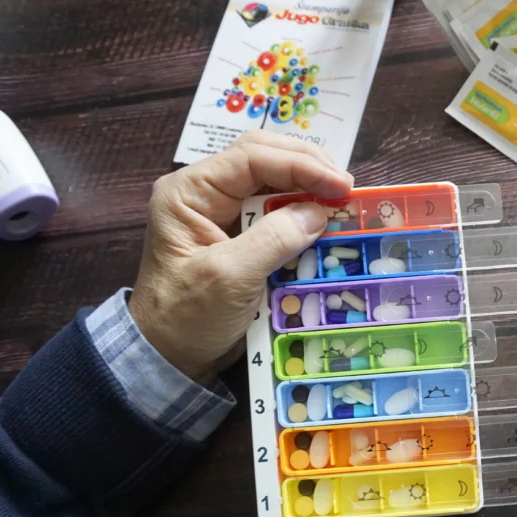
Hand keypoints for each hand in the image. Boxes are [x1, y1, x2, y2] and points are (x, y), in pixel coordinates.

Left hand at [128, 132, 352, 384]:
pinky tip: (326, 221)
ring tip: (342, 202)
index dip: (301, 165)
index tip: (341, 185)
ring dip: (309, 189)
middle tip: (347, 189)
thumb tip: (318, 212)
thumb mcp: (228, 278)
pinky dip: (304, 213)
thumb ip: (272, 239)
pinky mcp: (241, 236)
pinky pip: (277, 212)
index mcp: (190, 192)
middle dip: (308, 168)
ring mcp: (224, 213)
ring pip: (274, 182)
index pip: (252, 157)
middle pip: (265, 158)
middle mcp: (206, 193)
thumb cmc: (187, 318)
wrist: (170, 358)